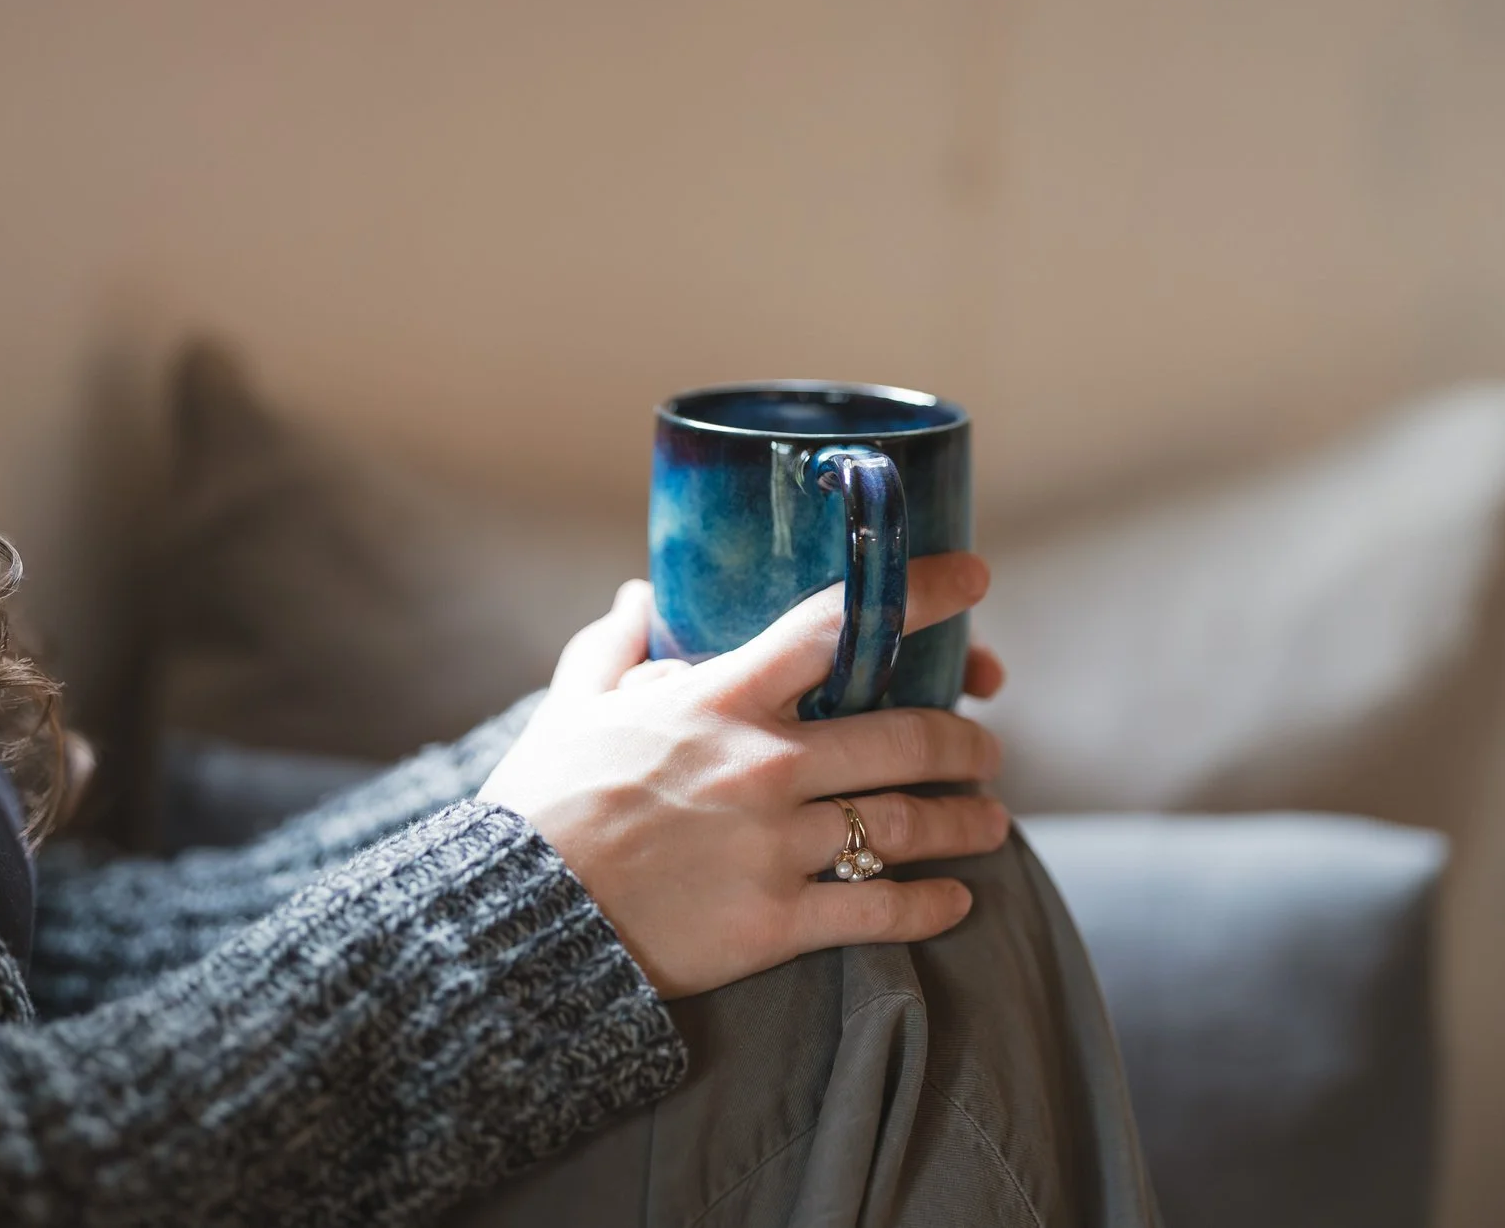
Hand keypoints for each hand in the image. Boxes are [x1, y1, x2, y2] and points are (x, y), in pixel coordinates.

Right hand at [478, 554, 1010, 998]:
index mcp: (720, 699)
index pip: (839, 625)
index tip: (972, 581)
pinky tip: (956, 901)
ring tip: (990, 822)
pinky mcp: (773, 924)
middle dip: (963, 741)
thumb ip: (613, 647)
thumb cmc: (540, 805)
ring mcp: (774, 847)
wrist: (514, 918)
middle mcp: (763, 765)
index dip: (918, 594)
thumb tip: (640, 593)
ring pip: (905, 825)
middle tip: (985, 747)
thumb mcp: (569, 708)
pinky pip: (877, 910)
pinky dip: (930, 906)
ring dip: (964, 822)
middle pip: (904, 737)